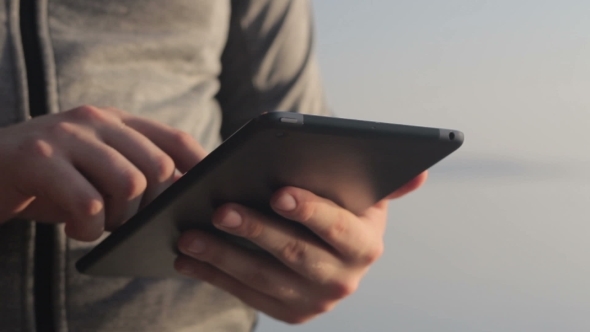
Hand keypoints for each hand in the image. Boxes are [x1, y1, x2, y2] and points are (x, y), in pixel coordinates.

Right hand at [0, 105, 205, 240]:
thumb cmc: (49, 180)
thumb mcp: (97, 172)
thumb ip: (136, 175)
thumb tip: (185, 196)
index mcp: (117, 121)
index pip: (175, 138)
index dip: (200, 166)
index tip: (209, 192)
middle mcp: (96, 120)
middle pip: (158, 167)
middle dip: (152, 206)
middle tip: (127, 222)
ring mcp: (67, 135)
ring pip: (129, 184)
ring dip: (120, 220)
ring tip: (98, 225)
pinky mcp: (38, 157)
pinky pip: (89, 203)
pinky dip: (89, 229)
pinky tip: (77, 231)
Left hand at [175, 172, 426, 322]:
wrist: (327, 246)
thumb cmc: (340, 207)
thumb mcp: (364, 195)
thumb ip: (387, 183)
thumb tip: (420, 171)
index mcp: (365, 244)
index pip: (338, 227)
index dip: (310, 212)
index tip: (278, 193)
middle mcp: (345, 279)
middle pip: (295, 255)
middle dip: (255, 232)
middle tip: (220, 210)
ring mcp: (315, 301)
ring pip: (263, 279)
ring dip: (223, 257)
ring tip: (189, 237)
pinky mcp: (289, 313)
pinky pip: (246, 295)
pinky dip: (215, 276)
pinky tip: (188, 259)